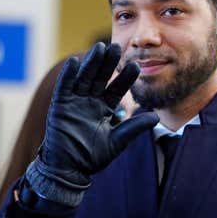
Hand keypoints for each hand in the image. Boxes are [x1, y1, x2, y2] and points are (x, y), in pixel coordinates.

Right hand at [30, 42, 158, 195]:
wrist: (69, 170)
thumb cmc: (92, 158)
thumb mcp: (118, 141)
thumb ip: (134, 127)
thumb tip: (157, 117)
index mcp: (104, 108)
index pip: (117, 89)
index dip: (125, 78)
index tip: (137, 66)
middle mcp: (90, 101)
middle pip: (100, 78)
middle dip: (108, 63)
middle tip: (118, 46)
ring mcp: (74, 102)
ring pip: (84, 78)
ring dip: (91, 63)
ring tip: (100, 47)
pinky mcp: (59, 106)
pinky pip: (64, 87)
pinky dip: (68, 75)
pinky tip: (75, 61)